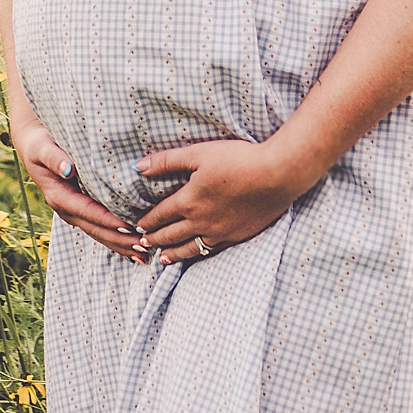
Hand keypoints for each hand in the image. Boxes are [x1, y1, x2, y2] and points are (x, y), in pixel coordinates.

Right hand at [10, 92, 146, 263]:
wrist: (33, 145)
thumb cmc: (40, 143)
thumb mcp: (42, 147)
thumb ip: (54, 157)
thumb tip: (68, 169)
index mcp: (58, 196)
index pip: (87, 211)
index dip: (108, 220)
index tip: (129, 226)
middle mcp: (67, 209)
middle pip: (96, 230)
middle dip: (120, 240)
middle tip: (145, 245)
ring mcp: (74, 213)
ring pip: (100, 234)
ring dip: (121, 245)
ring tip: (145, 254)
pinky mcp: (81, 211)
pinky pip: (100, 229)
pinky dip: (117, 240)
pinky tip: (134, 248)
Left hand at [135, 139, 306, 262]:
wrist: (276, 175)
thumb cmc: (238, 160)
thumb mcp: (198, 153)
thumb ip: (166, 162)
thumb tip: (138, 167)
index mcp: (188, 201)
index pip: (160, 215)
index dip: (146, 221)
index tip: (136, 226)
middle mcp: (201, 221)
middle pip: (170, 235)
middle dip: (154, 239)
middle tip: (143, 243)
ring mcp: (220, 232)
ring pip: (190, 248)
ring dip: (173, 253)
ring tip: (163, 258)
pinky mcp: (238, 235)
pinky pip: (211, 250)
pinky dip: (198, 254)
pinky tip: (197, 253)